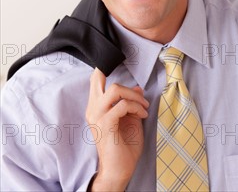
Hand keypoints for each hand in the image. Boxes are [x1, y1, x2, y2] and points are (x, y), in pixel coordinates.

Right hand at [86, 68, 148, 190]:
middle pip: (98, 78)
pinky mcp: (106, 124)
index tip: (121, 66)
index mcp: (96, 106)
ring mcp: (97, 116)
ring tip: (143, 106)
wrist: (118, 171)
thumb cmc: (123, 147)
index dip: (104, 68)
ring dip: (134, 95)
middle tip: (136, 92)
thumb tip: (137, 87)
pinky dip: (136, 106)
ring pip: (115, 89)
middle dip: (119, 77)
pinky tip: (142, 114)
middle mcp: (93, 109)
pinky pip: (123, 105)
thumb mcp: (130, 119)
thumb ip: (131, 102)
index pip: (95, 80)